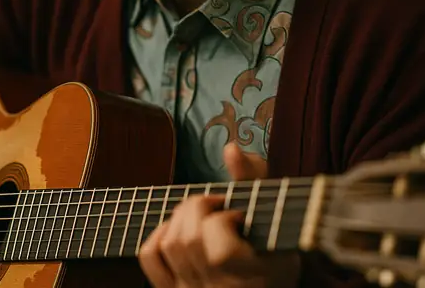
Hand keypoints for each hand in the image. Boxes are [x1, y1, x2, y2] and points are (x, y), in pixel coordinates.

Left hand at [138, 142, 299, 287]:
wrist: (259, 280)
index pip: (221, 253)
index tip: (238, 214)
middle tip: (217, 204)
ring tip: (202, 214)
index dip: (225, 221)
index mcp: (251, 278)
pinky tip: (177, 227)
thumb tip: (231, 149)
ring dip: (181, 217)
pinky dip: (158, 234)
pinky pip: (151, 256)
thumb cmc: (271, 247)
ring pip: (170, 245)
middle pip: (189, 241)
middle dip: (200, 207)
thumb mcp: (273, 217)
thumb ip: (254, 179)